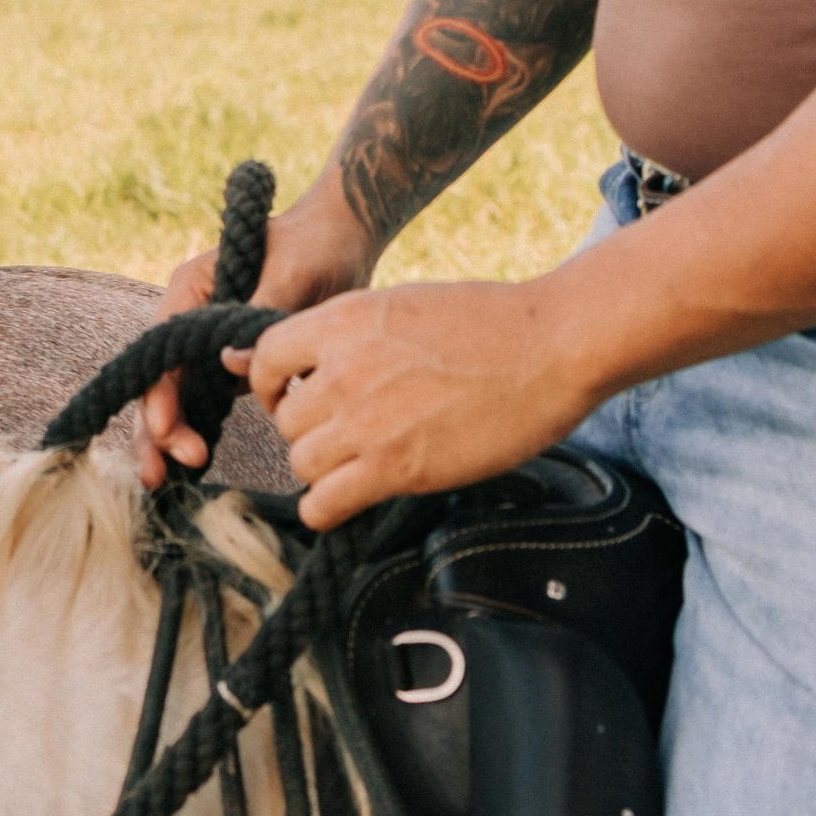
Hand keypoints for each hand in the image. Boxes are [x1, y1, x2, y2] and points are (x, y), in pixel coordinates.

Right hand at [133, 178, 376, 487]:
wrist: (343, 238)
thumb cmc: (311, 245)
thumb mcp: (287, 274)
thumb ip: (257, 318)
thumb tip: (233, 367)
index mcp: (190, 292)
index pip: (161, 350)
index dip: (158, 395)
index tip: (167, 432)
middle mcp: (190, 322)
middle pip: (160, 382)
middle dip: (155, 430)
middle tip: (160, 475)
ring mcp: (209, 345)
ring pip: (180, 399)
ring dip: (173, 438)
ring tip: (171, 479)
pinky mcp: (234, 362)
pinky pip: (210, 402)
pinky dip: (201, 430)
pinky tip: (197, 466)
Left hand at [239, 274, 596, 529]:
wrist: (551, 346)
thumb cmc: (488, 323)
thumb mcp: (400, 305)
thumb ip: (341, 333)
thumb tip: (276, 355)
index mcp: (342, 320)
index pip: (264, 360)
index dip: (272, 385)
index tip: (295, 396)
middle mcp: (343, 369)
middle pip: (284, 421)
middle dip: (308, 431)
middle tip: (345, 433)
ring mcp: (366, 421)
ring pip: (300, 463)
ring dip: (323, 469)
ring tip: (358, 462)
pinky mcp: (396, 467)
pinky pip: (324, 504)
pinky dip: (326, 509)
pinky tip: (350, 498)